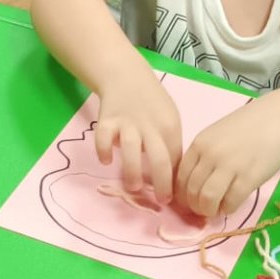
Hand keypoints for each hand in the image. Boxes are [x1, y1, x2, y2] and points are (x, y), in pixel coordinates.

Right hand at [93, 73, 182, 202]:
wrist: (126, 76)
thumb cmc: (152, 104)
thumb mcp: (169, 119)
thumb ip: (170, 144)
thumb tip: (173, 178)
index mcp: (169, 127)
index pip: (176, 159)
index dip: (175, 181)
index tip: (173, 198)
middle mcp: (150, 126)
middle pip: (160, 158)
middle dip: (162, 184)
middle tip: (160, 202)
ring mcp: (127, 123)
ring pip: (132, 149)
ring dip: (133, 171)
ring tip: (133, 187)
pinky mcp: (107, 120)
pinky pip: (103, 138)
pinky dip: (103, 151)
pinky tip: (106, 161)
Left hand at [176, 100, 279, 218]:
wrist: (276, 118)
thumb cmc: (246, 128)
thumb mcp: (215, 136)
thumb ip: (203, 157)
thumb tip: (193, 188)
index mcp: (199, 144)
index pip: (179, 178)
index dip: (182, 196)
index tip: (190, 203)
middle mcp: (210, 154)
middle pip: (191, 192)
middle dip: (196, 207)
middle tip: (205, 210)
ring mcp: (229, 165)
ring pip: (207, 199)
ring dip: (210, 210)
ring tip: (217, 209)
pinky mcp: (249, 176)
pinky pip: (231, 202)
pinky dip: (228, 209)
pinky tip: (232, 204)